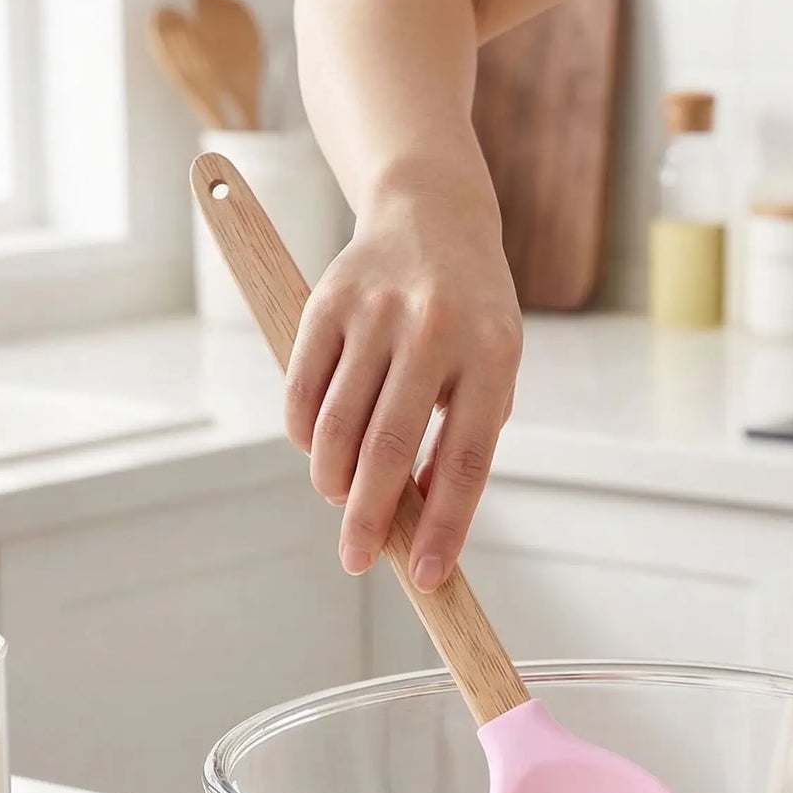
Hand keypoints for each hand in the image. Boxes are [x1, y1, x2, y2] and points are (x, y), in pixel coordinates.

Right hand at [284, 180, 521, 590]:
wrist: (432, 215)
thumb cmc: (470, 318)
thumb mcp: (490, 373)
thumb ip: (462, 441)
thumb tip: (418, 519)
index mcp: (491, 355)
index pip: (466, 461)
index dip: (445, 526)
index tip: (428, 577)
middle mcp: (434, 330)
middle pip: (389, 449)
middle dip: (368, 519)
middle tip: (357, 560)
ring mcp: (376, 313)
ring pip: (336, 426)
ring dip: (331, 482)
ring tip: (340, 502)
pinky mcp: (327, 303)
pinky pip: (301, 392)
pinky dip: (303, 438)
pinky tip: (317, 453)